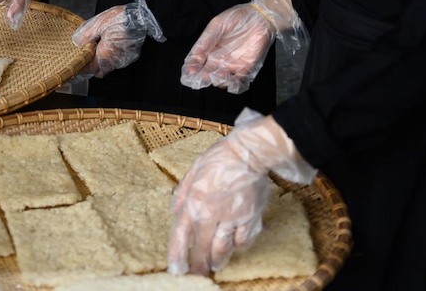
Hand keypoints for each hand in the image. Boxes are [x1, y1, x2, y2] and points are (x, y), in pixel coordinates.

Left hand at [71, 0, 164, 77]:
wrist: (140, 16)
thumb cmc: (120, 18)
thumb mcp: (99, 23)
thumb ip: (87, 34)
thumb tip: (77, 42)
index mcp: (106, 53)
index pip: (91, 69)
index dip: (84, 66)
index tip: (80, 60)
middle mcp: (115, 60)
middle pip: (100, 70)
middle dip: (92, 64)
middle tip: (87, 53)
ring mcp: (124, 59)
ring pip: (108, 66)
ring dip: (101, 60)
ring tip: (98, 46)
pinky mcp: (130, 56)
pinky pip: (116, 61)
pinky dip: (110, 56)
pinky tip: (109, 45)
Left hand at [168, 109, 315, 274]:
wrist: (250, 152)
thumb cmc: (220, 157)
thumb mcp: (193, 170)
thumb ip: (182, 192)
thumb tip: (174, 211)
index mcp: (195, 201)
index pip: (182, 235)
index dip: (178, 255)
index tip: (176, 270)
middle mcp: (212, 213)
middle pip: (203, 248)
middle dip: (199, 265)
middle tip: (198, 274)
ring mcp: (233, 218)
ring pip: (224, 249)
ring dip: (218, 260)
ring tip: (215, 265)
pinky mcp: (251, 218)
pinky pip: (244, 241)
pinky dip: (239, 247)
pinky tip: (236, 247)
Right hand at [180, 0, 304, 93]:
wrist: (259, 17)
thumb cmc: (236, 18)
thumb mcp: (217, 25)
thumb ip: (206, 40)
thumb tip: (195, 56)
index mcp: (209, 49)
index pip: (197, 62)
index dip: (192, 68)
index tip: (191, 71)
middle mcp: (218, 59)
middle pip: (207, 73)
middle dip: (203, 78)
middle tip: (204, 77)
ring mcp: (232, 65)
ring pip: (221, 80)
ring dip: (219, 81)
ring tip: (219, 75)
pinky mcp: (246, 68)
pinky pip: (239, 82)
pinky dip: (235, 86)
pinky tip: (232, 82)